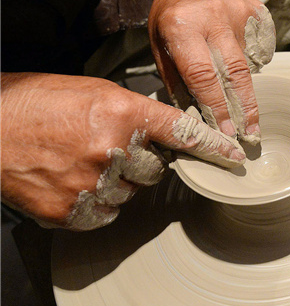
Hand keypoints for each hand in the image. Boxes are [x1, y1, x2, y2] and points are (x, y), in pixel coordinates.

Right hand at [0, 73, 245, 230]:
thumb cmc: (38, 102)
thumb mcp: (94, 92)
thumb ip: (134, 113)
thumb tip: (164, 133)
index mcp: (122, 112)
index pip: (183, 132)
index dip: (213, 147)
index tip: (234, 156)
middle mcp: (112, 149)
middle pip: (155, 169)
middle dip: (138, 159)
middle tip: (107, 146)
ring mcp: (92, 183)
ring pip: (130, 191)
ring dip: (115, 181)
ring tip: (80, 160)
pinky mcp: (71, 211)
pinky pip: (106, 213)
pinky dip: (95, 201)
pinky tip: (73, 181)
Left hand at [148, 0, 275, 144]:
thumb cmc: (172, 18)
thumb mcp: (161, 46)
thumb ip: (178, 81)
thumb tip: (196, 120)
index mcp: (181, 26)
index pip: (202, 75)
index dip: (216, 107)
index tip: (226, 133)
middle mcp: (212, 17)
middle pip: (234, 72)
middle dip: (244, 109)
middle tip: (251, 135)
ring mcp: (238, 12)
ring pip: (249, 63)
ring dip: (246, 88)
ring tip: (243, 100)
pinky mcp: (258, 11)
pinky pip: (261, 49)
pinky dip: (254, 62)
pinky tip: (241, 55)